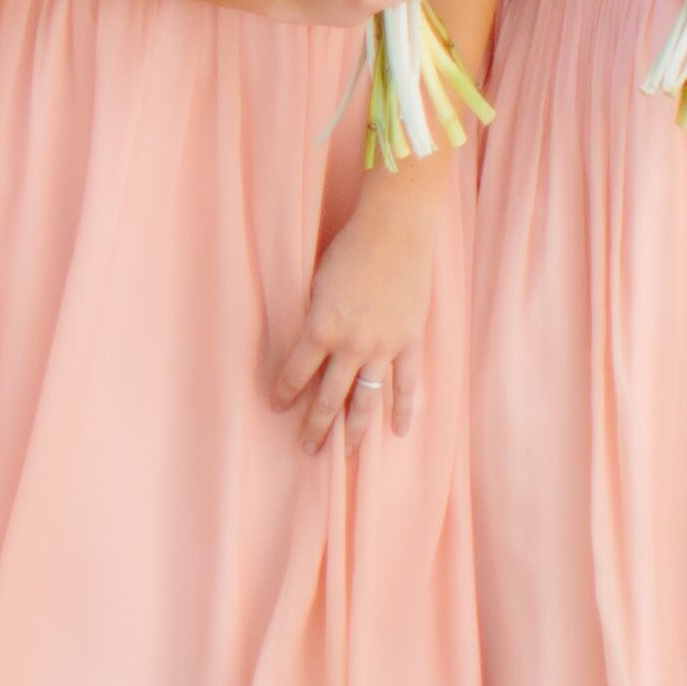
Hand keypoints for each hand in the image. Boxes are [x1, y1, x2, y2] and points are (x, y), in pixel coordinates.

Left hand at [269, 183, 440, 449]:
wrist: (395, 232)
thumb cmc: (348, 249)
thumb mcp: (317, 284)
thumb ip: (315, 318)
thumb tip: (310, 343)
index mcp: (320, 328)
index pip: (295, 372)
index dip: (284, 393)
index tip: (276, 408)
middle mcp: (352, 345)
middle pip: (330, 397)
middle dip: (316, 426)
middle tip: (307, 450)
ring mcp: (384, 347)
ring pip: (367, 400)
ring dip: (354, 429)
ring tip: (344, 453)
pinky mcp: (410, 342)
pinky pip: (408, 384)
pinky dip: (403, 409)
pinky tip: (397, 432)